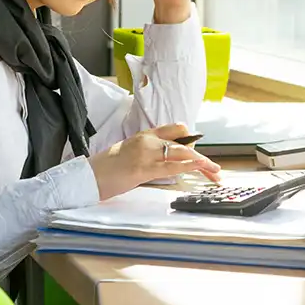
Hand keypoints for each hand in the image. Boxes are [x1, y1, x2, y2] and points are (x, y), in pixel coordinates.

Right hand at [88, 123, 220, 200]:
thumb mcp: (131, 154)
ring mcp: (146, 153)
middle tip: (215, 168)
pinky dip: (188, 167)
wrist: (88, 175)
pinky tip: (199, 169)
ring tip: (215, 172)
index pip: (174, 129)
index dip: (191, 138)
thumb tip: (166, 162)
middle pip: (183, 144)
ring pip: (181, 154)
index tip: (201, 150)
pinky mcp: (143, 168)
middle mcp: (148, 140)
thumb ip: (149, 154)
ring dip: (201, 164)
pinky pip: (171, 166)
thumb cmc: (107, 168)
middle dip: (201, 157)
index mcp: (144, 135)